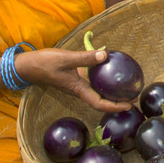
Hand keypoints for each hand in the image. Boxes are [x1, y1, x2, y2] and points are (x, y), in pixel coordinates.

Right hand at [17, 48, 131, 112]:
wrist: (29, 66)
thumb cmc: (45, 63)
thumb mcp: (66, 58)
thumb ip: (85, 58)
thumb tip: (105, 55)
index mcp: (79, 89)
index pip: (99, 103)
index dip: (115, 107)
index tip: (129, 105)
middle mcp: (80, 90)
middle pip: (101, 101)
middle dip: (118, 101)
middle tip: (134, 96)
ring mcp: (77, 84)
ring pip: (97, 92)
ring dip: (112, 91)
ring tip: (126, 85)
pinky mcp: (75, 77)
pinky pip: (92, 81)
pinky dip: (103, 79)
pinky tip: (109, 69)